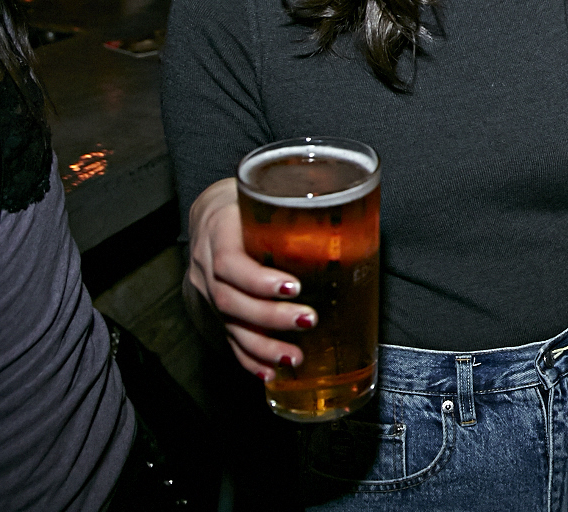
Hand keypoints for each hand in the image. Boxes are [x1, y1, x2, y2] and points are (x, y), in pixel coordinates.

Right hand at [184, 178, 316, 381]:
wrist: (214, 211)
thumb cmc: (252, 201)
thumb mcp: (269, 194)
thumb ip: (302, 203)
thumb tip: (360, 209)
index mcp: (219, 231)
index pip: (230, 262)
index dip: (260, 280)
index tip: (294, 287)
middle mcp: (206, 266)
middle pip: (232, 300)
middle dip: (271, 317)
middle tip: (308, 321)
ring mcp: (206, 291)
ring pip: (230, 324)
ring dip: (263, 346)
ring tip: (293, 359)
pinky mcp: (214, 309)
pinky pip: (228, 338)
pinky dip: (249, 358)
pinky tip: (268, 373)